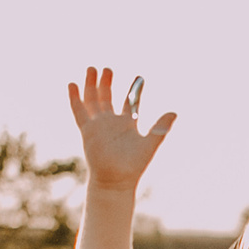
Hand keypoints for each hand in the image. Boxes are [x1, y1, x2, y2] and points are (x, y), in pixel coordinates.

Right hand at [66, 67, 175, 193]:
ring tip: (92, 69)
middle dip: (107, 82)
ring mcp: (98, 125)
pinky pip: (80, 111)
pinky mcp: (87, 130)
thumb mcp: (150, 143)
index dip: (134, 90)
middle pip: (107, 97)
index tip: (139, 77)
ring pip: (93, 100)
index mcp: (128, 124)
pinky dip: (75, 98)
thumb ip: (161, 127)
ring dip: (92, 85)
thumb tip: (174, 112)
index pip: (130, 102)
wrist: (116, 180)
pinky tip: (73, 84)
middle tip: (108, 69)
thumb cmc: (133, 166)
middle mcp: (111, 122)